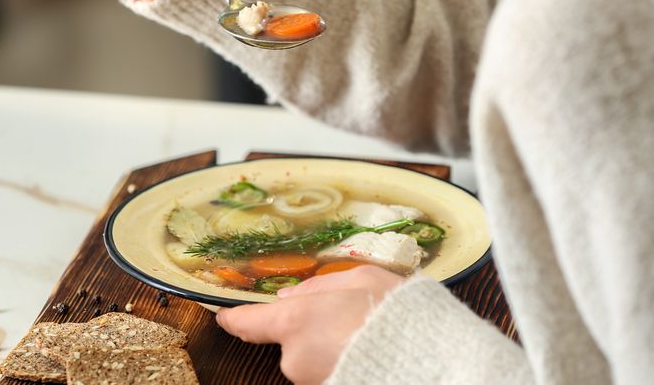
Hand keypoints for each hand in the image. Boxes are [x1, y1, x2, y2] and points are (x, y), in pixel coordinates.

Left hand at [216, 266, 405, 384]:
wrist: (427, 360)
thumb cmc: (394, 315)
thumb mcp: (360, 279)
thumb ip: (319, 286)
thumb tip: (292, 294)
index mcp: (294, 321)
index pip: (246, 322)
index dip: (234, 316)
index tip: (225, 314)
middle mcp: (295, 358)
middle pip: (289, 337)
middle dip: (311, 325)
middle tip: (348, 311)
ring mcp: (313, 380)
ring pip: (311, 355)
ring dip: (330, 343)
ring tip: (369, 331)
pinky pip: (330, 368)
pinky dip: (343, 358)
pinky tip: (371, 348)